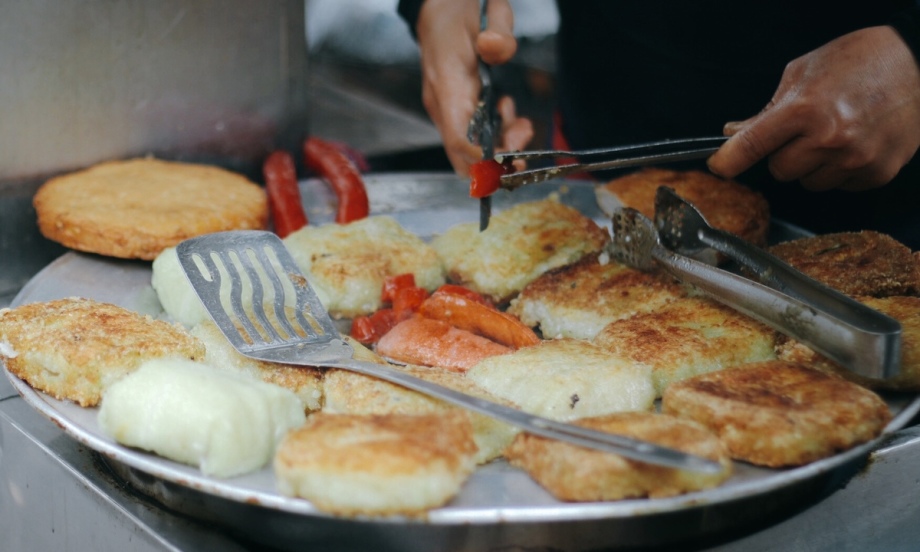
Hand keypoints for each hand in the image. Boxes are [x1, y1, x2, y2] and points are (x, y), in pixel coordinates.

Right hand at [416, 0, 533, 175]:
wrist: (436, 7)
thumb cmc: (455, 11)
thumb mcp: (483, 12)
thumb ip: (498, 32)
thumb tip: (495, 49)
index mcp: (447, 87)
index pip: (459, 139)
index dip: (483, 159)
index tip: (508, 159)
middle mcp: (443, 106)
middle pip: (463, 158)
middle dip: (495, 162)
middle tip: (522, 147)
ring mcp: (447, 110)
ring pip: (471, 152)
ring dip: (500, 147)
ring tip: (521, 125)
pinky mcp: (455, 110)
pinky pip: (474, 137)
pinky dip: (495, 136)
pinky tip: (507, 114)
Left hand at [708, 26, 919, 190]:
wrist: (919, 61)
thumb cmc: (859, 60)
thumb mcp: (802, 73)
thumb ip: (767, 110)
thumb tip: (735, 133)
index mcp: (804, 109)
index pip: (751, 147)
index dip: (728, 161)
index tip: (718, 166)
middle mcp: (830, 138)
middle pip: (779, 171)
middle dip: (783, 154)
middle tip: (803, 131)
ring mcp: (855, 159)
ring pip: (808, 182)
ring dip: (812, 165)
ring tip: (834, 134)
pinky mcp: (877, 173)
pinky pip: (839, 186)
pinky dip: (840, 170)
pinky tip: (855, 143)